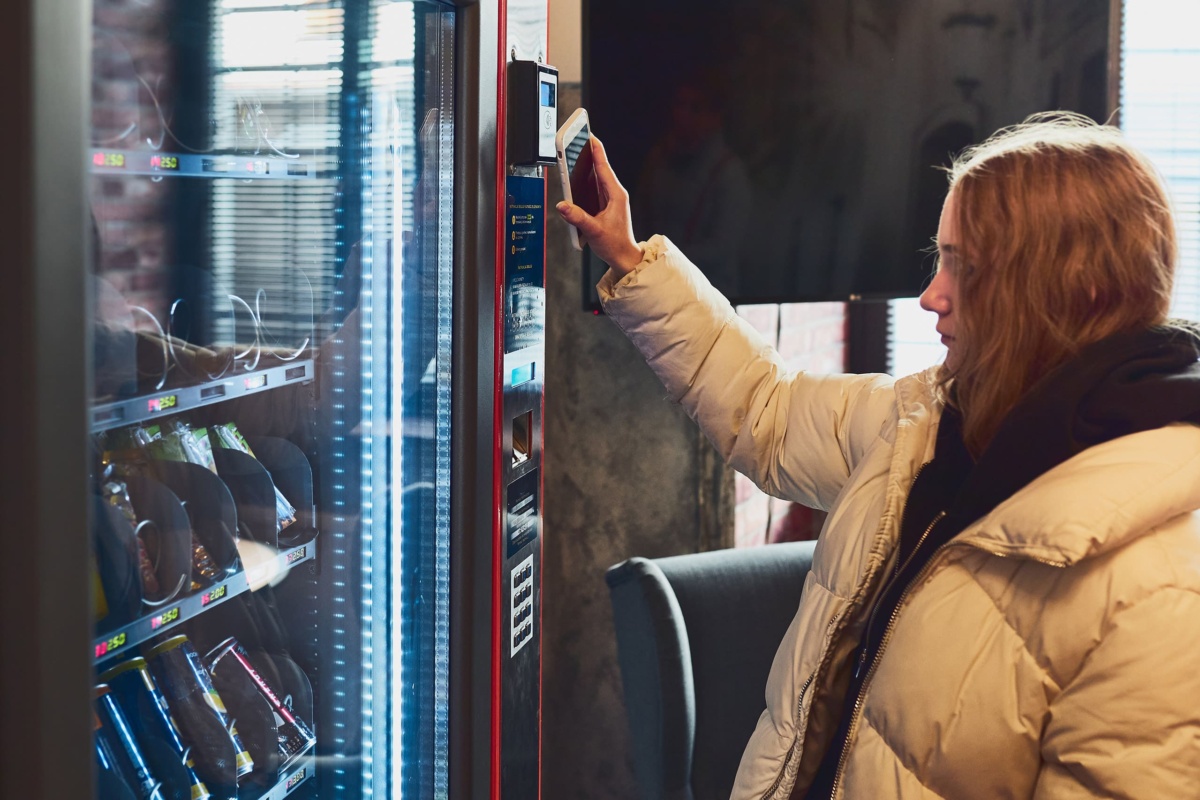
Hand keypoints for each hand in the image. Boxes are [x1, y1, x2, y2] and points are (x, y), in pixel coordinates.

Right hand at [556, 136, 644, 276]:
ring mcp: (610, 199)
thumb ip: (578, 218)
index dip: (596, 150)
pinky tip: (576, 175)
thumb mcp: (594, 231)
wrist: (624, 256)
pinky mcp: (605, 205)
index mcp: (616, 195)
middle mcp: (614, 194)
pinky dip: (585, 179)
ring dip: (586, 165)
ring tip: (575, 152)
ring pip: (596, 177)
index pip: (604, 168)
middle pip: (599, 168)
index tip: (590, 136)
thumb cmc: (614, 244)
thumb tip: (563, 205)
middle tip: (579, 138)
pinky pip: (594, 187)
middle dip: (589, 153)